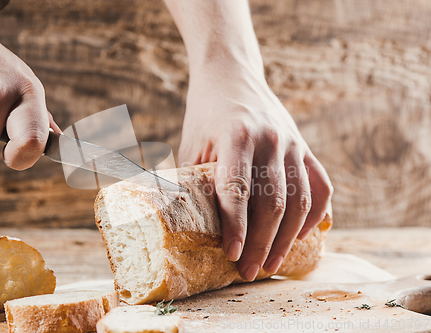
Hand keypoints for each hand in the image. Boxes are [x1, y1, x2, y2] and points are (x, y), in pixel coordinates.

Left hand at [179, 62, 332, 280]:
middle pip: (272, 203)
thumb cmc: (205, 113)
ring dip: (286, 238)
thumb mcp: (192, 142)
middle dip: (261, 243)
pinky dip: (314, 215)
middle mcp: (271, 139)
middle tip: (249, 271)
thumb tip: (189, 225)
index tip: (232, 256)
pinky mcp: (305, 146)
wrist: (232, 75)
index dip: (236, 227)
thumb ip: (193, 179)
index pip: (238, 191)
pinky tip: (300, 236)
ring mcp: (294, 142)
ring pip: (299, 201)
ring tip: (271, 263)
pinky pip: (320, 186)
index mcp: (237, 136)